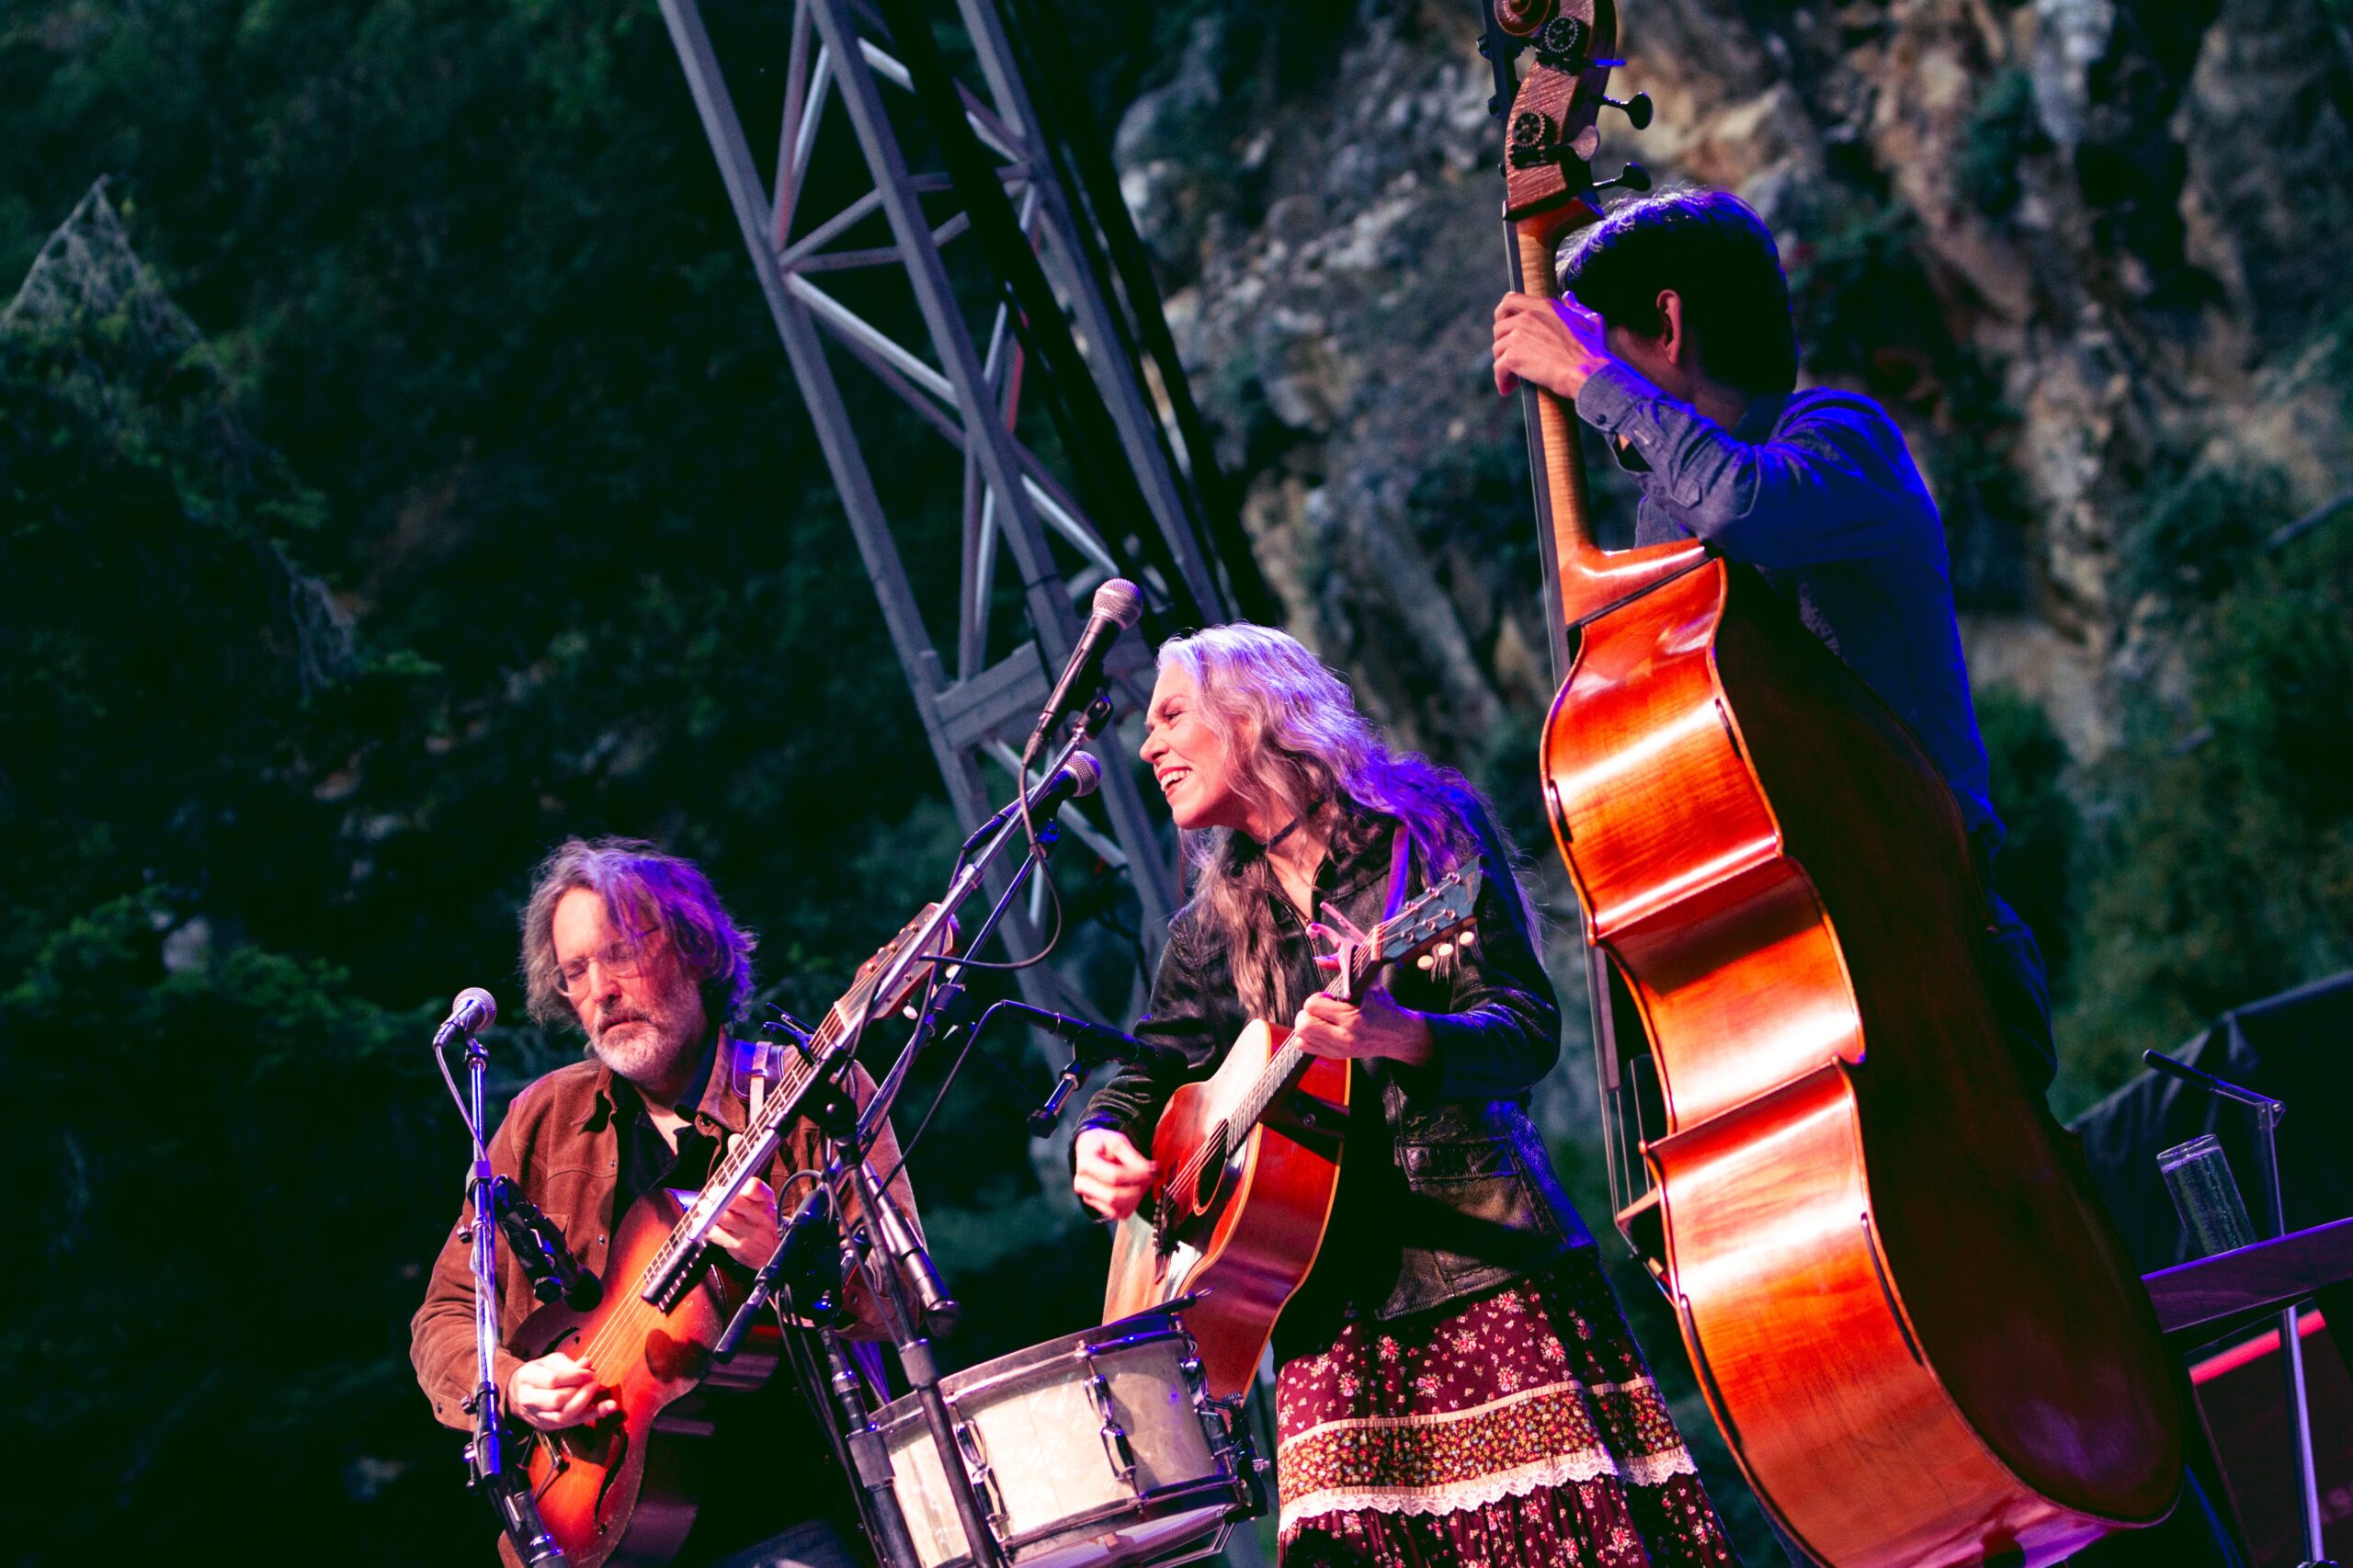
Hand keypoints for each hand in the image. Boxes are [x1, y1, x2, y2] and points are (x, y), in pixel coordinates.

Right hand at [508, 1351, 615, 1430]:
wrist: (517, 1393)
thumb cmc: (538, 1374)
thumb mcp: (549, 1362)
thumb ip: (568, 1364)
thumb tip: (587, 1364)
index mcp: (527, 1379)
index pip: (552, 1380)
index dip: (574, 1376)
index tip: (589, 1372)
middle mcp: (529, 1401)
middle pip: (556, 1400)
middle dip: (579, 1393)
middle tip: (594, 1383)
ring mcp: (538, 1416)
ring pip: (563, 1416)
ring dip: (587, 1407)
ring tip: (603, 1396)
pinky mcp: (548, 1426)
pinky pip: (571, 1423)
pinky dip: (590, 1416)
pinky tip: (607, 1409)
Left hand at [707, 1174, 780, 1268]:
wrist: (773, 1250)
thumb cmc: (762, 1222)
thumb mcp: (763, 1204)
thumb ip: (747, 1193)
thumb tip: (721, 1187)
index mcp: (766, 1201)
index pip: (754, 1187)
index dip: (739, 1184)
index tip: (728, 1186)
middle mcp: (761, 1216)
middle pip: (734, 1201)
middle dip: (717, 1195)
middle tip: (710, 1195)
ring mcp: (750, 1232)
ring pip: (723, 1217)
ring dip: (709, 1211)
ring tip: (704, 1207)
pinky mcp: (739, 1246)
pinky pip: (717, 1235)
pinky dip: (706, 1227)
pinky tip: (704, 1223)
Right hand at [1073, 1127, 1155, 1221]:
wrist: (1089, 1150)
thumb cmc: (1102, 1145)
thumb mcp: (1117, 1141)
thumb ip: (1133, 1157)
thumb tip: (1150, 1170)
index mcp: (1086, 1163)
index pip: (1114, 1176)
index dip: (1137, 1175)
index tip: (1151, 1169)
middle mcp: (1083, 1183)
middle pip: (1114, 1196)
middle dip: (1138, 1189)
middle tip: (1150, 1177)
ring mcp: (1089, 1197)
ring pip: (1116, 1208)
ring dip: (1136, 1198)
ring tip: (1144, 1183)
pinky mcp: (1097, 1206)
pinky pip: (1117, 1214)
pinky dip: (1131, 1206)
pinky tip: (1136, 1191)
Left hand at [1292, 982, 1433, 1067]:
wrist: (1399, 1035)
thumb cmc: (1384, 1007)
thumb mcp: (1370, 986)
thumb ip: (1348, 973)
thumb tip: (1321, 960)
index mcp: (1353, 1017)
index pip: (1313, 1006)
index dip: (1317, 997)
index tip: (1328, 996)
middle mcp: (1345, 1036)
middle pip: (1303, 1025)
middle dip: (1307, 1012)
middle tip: (1320, 1008)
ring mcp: (1340, 1049)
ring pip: (1302, 1037)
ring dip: (1306, 1023)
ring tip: (1320, 1018)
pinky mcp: (1337, 1056)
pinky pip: (1306, 1047)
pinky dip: (1307, 1036)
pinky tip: (1320, 1028)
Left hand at [1493, 291, 1611, 398]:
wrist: (1587, 373)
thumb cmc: (1592, 351)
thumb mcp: (1590, 321)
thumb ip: (1576, 307)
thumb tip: (1569, 297)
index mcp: (1544, 306)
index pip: (1510, 301)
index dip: (1502, 313)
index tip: (1504, 325)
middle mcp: (1528, 317)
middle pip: (1499, 327)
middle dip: (1502, 343)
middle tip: (1510, 357)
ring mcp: (1518, 336)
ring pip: (1497, 349)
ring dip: (1503, 363)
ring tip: (1513, 376)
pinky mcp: (1513, 357)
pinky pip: (1498, 368)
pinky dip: (1501, 379)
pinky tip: (1508, 389)